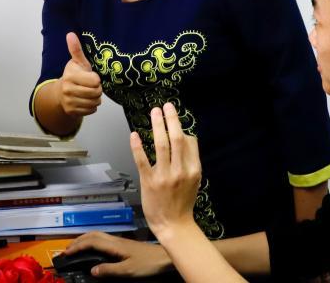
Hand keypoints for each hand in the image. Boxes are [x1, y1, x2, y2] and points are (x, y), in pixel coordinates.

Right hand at [58, 32, 102, 116]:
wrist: (60, 93)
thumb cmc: (74, 75)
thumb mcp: (77, 62)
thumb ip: (76, 49)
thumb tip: (70, 34)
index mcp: (70, 76)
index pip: (95, 81)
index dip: (96, 79)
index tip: (92, 77)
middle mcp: (67, 89)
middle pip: (96, 93)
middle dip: (98, 89)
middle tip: (92, 86)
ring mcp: (69, 102)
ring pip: (95, 102)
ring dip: (96, 98)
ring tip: (90, 93)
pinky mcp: (71, 111)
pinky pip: (91, 110)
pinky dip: (92, 106)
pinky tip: (86, 100)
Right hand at [63, 232, 171, 277]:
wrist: (165, 257)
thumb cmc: (148, 263)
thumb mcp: (128, 270)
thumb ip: (109, 270)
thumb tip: (91, 270)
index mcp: (114, 245)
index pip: (91, 242)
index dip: (77, 246)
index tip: (66, 253)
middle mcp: (115, 240)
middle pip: (93, 235)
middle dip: (78, 240)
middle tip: (67, 250)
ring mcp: (120, 241)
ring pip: (98, 235)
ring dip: (85, 239)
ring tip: (76, 247)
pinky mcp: (124, 244)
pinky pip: (104, 239)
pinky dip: (93, 241)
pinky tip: (94, 248)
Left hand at [132, 103, 201, 238]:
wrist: (174, 225)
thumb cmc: (183, 202)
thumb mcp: (195, 180)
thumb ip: (191, 160)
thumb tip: (186, 138)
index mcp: (194, 169)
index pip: (190, 142)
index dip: (183, 130)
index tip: (174, 120)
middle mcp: (180, 170)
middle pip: (177, 139)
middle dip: (172, 119)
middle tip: (167, 105)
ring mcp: (164, 175)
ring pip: (161, 145)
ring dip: (157, 126)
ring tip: (155, 111)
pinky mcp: (149, 181)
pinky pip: (142, 160)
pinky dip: (137, 146)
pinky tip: (134, 134)